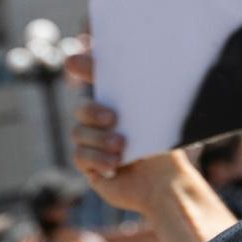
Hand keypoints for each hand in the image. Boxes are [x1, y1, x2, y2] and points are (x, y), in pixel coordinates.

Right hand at [67, 41, 198, 213]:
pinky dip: (97, 159)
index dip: (83, 66)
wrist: (168, 183)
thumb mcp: (156, 114)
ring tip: (122, 148)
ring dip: (100, 140)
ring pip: (78, 133)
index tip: (73, 61)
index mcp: (119, 103)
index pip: (96, 79)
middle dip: (92, 112)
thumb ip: (142, 89)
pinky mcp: (89, 165)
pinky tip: (115, 166)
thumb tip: (131, 58)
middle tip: (113, 119)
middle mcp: (103, 122)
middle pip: (81, 109)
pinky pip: (79, 156)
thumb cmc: (166, 147)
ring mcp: (94, 143)